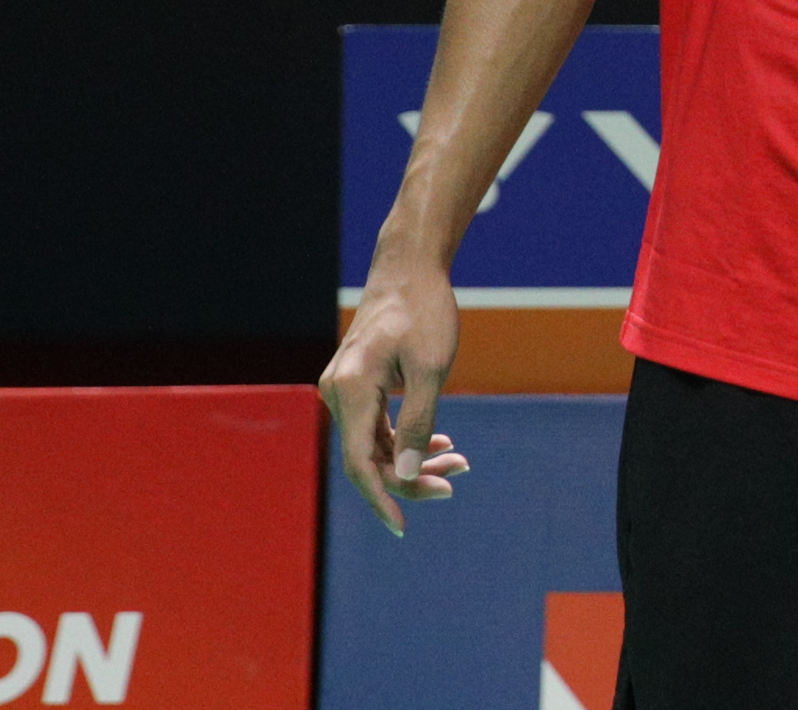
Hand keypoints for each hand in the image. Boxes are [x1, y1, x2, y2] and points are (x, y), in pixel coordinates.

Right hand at [317, 260, 467, 535]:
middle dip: (411, 477)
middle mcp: (338, 394)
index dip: (383, 498)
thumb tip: (409, 474)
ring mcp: (343, 390)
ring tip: (459, 462)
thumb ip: (419, 423)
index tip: (403, 527)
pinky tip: (440, 442)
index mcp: (351, 390)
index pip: (361, 463)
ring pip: (375, 444)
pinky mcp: (356, 386)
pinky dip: (406, 438)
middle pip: (369, 458)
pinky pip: (376, 427)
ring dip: (413, 458)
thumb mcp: (432, 369)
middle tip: (454, 482)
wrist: (408, 270)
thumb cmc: (425, 312)